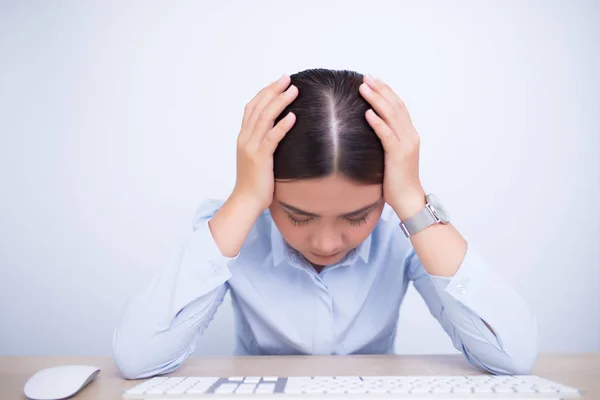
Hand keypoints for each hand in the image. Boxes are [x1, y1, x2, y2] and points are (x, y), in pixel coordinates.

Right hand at [233, 74, 298, 211]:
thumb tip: (278, 132)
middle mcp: (245, 138)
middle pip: (259, 107)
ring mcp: (251, 147)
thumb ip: (263, 143)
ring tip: (293, 91)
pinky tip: (293, 116)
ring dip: (280, 102)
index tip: (279, 82)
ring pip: (265, 118)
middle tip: (288, 78)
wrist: (246, 201)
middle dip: (273, 91)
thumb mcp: (257, 158)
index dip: (265, 92)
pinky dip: (282, 125)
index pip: (252, 107)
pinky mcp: (260, 158)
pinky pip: (272, 138)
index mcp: (244, 137)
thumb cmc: (255, 182)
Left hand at [359, 74, 425, 220]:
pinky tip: (367, 113)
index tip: (372, 80)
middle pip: (395, 106)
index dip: (386, 91)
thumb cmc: (397, 180)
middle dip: (380, 89)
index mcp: (409, 134)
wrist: (408, 199)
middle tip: (365, 77)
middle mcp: (410, 135)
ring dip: (376, 100)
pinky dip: (377, 122)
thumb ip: (387, 139)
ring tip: (363, 88)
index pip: (398, 106)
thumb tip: (371, 128)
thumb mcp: (392, 155)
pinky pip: (387, 135)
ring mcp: (405, 145)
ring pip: (391, 116)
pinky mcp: (398, 155)